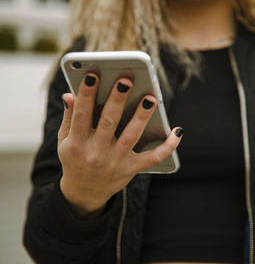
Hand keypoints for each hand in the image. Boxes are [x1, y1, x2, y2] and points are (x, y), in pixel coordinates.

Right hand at [58, 74, 182, 217]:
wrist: (84, 192)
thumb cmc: (76, 159)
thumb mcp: (65, 141)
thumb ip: (69, 118)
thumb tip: (70, 94)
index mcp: (76, 143)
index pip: (81, 114)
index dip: (86, 94)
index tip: (93, 75)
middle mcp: (96, 153)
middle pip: (108, 122)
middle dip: (117, 100)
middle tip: (126, 80)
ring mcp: (116, 162)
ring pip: (131, 136)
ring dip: (142, 117)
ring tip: (150, 98)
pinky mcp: (132, 169)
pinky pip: (153, 158)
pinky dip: (168, 146)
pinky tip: (177, 131)